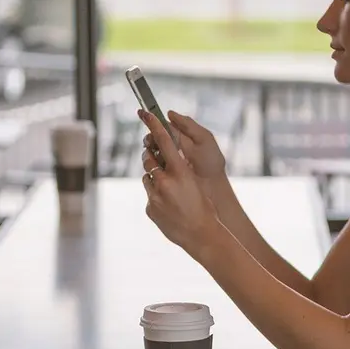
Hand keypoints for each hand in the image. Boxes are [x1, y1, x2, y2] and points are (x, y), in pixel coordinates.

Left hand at [138, 109, 222, 257]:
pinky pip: (150, 195)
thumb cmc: (205, 207)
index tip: (144, 113)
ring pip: (147, 177)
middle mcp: (164, 182)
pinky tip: (169, 205)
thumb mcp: (195, 182)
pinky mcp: (150, 208)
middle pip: (148, 158)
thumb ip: (180, 169)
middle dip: (150, 154)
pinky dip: (156, 195)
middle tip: (153, 152)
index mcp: (180, 172)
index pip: (163, 141)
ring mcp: (155, 196)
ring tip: (169, 188)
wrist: (202, 235)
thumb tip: (168, 157)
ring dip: (154, 177)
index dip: (153, 125)